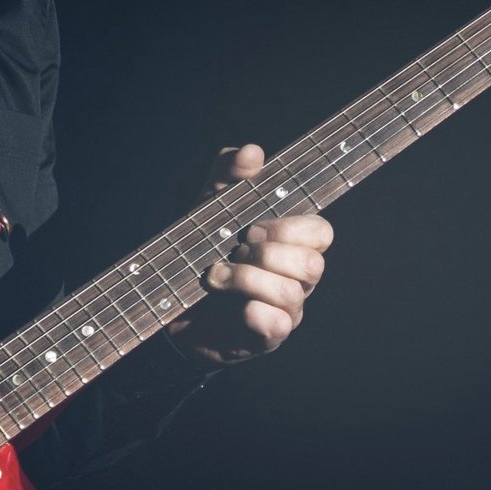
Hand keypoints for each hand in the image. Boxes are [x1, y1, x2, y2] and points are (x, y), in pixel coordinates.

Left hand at [166, 144, 332, 365]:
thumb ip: (229, 171)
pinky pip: (277, 324)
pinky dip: (251, 311)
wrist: (168, 299)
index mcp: (292, 244)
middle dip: (267, 253)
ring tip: (215, 276)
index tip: (251, 227)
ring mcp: (285, 310)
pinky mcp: (266, 337)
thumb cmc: (201, 246)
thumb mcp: (210, 202)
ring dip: (247, 279)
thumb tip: (254, 152)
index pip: (321, 232)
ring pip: (291, 293)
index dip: (289, 228)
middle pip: (313, 264)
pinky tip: (230, 304)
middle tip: (234, 251)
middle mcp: (297, 278)